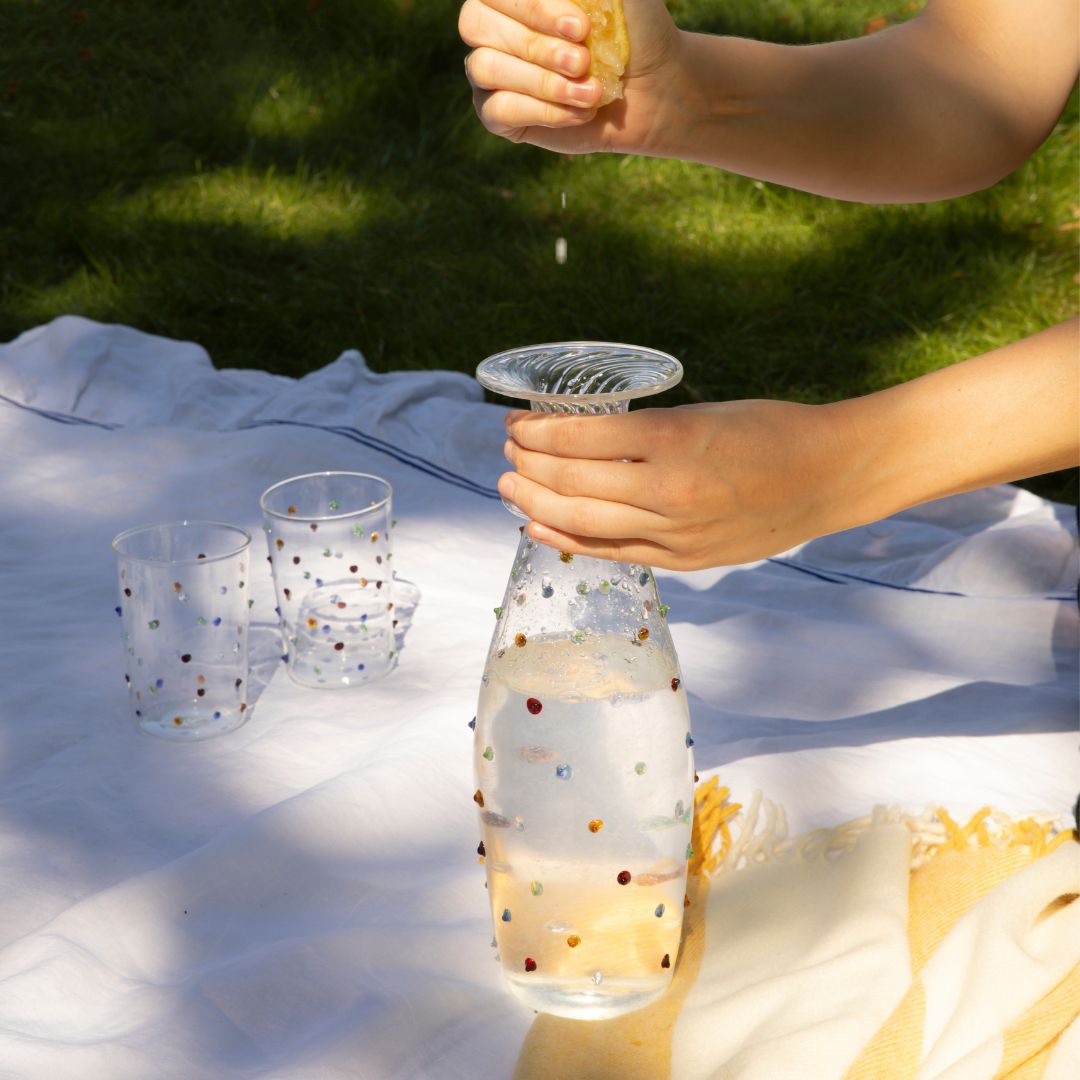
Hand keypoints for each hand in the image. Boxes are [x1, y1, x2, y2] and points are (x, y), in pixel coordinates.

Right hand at [458, 0, 681, 153]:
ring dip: (543, 83)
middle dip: (538, 47)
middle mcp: (491, 26)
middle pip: (478, 26)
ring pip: (486, 67)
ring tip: (590, 93)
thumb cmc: (633, 30)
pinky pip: (497, 109)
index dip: (534, 9)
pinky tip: (578, 113)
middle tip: (583, 62)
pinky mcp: (498, 115)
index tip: (581, 27)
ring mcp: (489, 71)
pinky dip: (543, 112)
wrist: (651, 88)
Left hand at [500, 401, 854, 569]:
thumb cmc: (768, 431)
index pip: (581, 436)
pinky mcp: (684, 559)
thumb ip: (643, 434)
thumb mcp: (702, 413)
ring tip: (509, 486)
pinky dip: (567, 540)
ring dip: (535, 502)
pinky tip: (536, 527)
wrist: (828, 478)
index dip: (537, 431)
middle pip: (572, 482)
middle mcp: (669, 489)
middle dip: (527, 467)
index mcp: (675, 438)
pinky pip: (611, 553)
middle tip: (505, 452)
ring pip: (583, 520)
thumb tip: (578, 440)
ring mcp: (676, 532)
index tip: (515, 421)